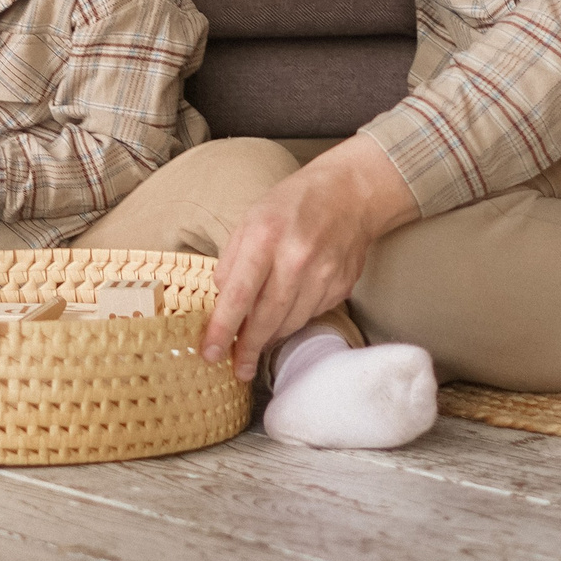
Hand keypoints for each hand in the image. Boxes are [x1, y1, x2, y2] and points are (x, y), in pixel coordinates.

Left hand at [203, 137, 419, 381]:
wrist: (350, 192)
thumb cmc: (293, 203)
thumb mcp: (250, 219)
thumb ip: (232, 260)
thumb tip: (222, 300)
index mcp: (265, 237)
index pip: (239, 295)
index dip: (222, 329)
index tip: (210, 353)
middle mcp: (296, 258)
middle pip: (267, 318)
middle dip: (248, 348)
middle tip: (237, 369)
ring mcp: (323, 274)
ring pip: (291, 322)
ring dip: (271, 337)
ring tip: (257, 344)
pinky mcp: (341, 285)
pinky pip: (312, 314)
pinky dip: (295, 320)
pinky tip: (286, 315)